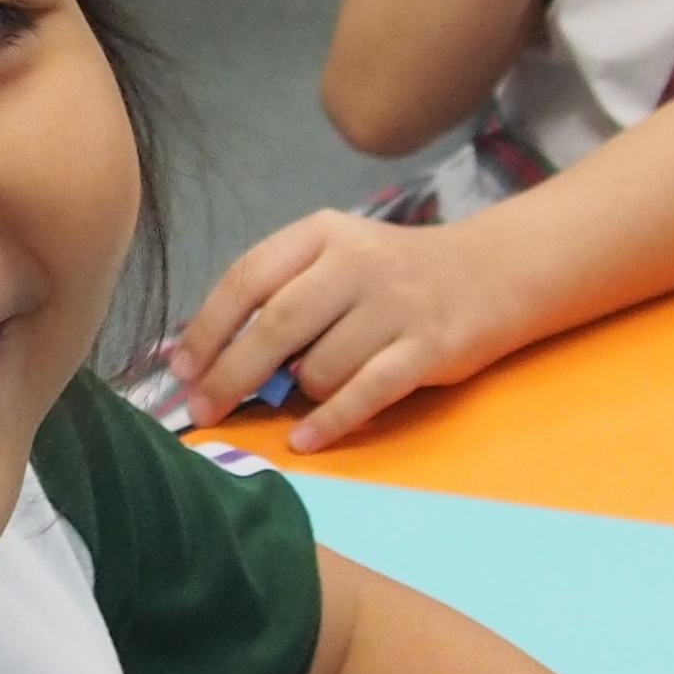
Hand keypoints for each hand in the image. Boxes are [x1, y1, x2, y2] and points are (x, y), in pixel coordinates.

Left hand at [168, 208, 528, 450]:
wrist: (493, 272)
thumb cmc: (394, 275)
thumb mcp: (336, 259)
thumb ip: (281, 294)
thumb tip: (208, 358)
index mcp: (322, 234)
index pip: (248, 278)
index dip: (207, 329)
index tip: (181, 372)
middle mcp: (357, 261)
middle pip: (275, 326)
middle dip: (230, 376)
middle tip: (204, 412)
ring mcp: (396, 304)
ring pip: (319, 366)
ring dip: (300, 394)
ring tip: (304, 395)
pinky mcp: (429, 346)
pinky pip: (366, 392)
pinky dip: (330, 420)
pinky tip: (305, 439)